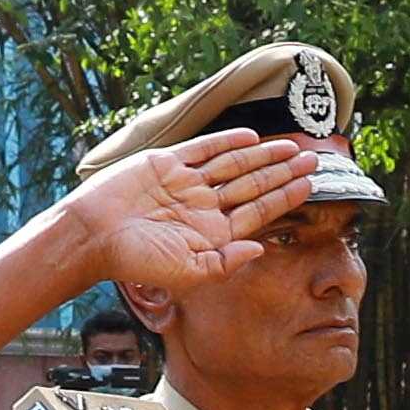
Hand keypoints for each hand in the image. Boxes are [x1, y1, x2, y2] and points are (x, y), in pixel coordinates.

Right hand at [64, 127, 326, 302]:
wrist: (93, 235)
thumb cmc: (138, 260)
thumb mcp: (188, 271)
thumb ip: (226, 262)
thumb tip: (261, 249)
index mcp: (212, 233)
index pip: (259, 212)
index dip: (286, 196)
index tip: (311, 185)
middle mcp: (204, 206)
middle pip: (253, 185)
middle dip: (284, 172)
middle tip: (316, 159)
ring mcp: (187, 183)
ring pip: (235, 165)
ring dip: (264, 155)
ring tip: (294, 146)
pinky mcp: (167, 163)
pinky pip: (203, 149)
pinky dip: (226, 142)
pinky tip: (251, 137)